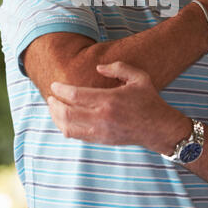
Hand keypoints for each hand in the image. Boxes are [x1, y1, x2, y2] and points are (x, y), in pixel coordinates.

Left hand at [47, 61, 190, 154]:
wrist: (158, 128)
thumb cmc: (148, 100)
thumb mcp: (139, 77)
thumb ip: (118, 67)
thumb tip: (98, 68)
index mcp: (109, 100)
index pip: (75, 96)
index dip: (60, 90)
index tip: (54, 85)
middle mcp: (102, 118)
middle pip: (67, 113)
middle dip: (54, 104)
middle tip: (49, 96)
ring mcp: (101, 131)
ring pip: (68, 127)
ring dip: (56, 117)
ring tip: (53, 107)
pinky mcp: (101, 140)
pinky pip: (76, 136)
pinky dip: (65, 128)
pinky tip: (63, 120)